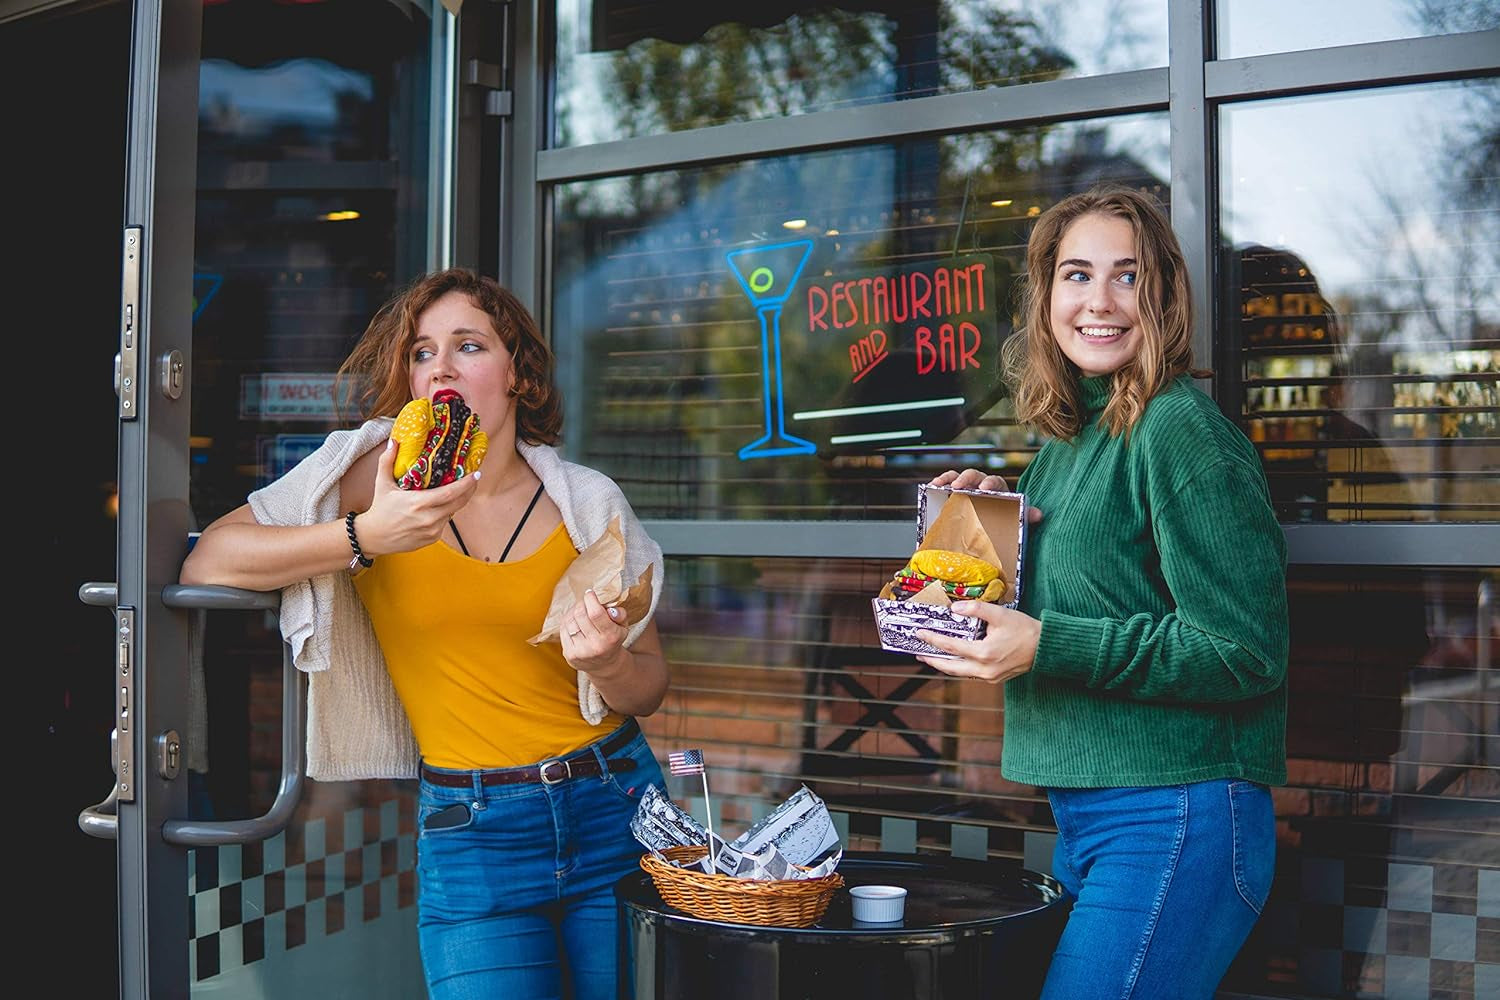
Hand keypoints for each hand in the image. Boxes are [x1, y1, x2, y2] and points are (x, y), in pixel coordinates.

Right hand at [357, 440, 481, 555]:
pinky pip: (444, 523)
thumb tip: (394, 442)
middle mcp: (428, 518)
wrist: (374, 537)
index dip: (466, 484)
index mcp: (418, 503)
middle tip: (473, 479)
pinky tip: (441, 506)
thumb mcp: (382, 483)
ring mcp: (431, 531)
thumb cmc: (380, 509)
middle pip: (458, 503)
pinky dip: (445, 514)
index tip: (476, 474)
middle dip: (468, 491)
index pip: (450, 493)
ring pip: (451, 513)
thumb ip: (387, 461)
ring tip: (456, 491)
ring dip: (456, 502)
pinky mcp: (432, 539)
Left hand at [560, 588, 629, 676]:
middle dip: (582, 604)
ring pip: (570, 620)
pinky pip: (563, 629)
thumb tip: (610, 608)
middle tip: (586, 602)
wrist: (605, 666)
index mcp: (610, 637)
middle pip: (580, 614)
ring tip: (581, 613)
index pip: (595, 613)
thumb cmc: (613, 641)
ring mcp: (580, 651)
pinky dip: (567, 622)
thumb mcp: (623, 627)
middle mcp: (595, 646)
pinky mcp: (569, 654)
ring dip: (574, 612)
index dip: (590, 599)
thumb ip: (620, 614)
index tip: (590, 593)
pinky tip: (575, 623)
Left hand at [915, 601, 1040, 683]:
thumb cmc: (1025, 631)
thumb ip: (976, 610)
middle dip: (932, 659)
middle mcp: (985, 669)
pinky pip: (970, 674)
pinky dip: (958, 667)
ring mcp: (989, 676)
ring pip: (959, 673)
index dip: (933, 639)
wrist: (1045, 647)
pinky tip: (953, 660)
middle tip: (918, 652)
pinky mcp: (994, 678)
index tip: (920, 633)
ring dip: (944, 665)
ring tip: (931, 656)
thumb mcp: (1000, 614)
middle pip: (950, 667)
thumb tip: (956, 608)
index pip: (951, 647)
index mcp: (984, 653)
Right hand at [928, 469, 1044, 524]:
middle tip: (959, 486)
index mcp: (997, 489)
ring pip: (958, 476)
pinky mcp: (955, 492)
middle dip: (966, 479)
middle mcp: (981, 484)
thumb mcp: (1015, 517)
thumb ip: (1025, 515)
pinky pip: (947, 482)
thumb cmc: (1003, 517)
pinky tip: (932, 485)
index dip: (989, 483)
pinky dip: (940, 481)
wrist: (992, 523)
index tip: (984, 489)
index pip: (994, 481)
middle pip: (974, 475)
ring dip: (949, 478)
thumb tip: (1039, 514)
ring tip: (941, 484)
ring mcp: (967, 487)